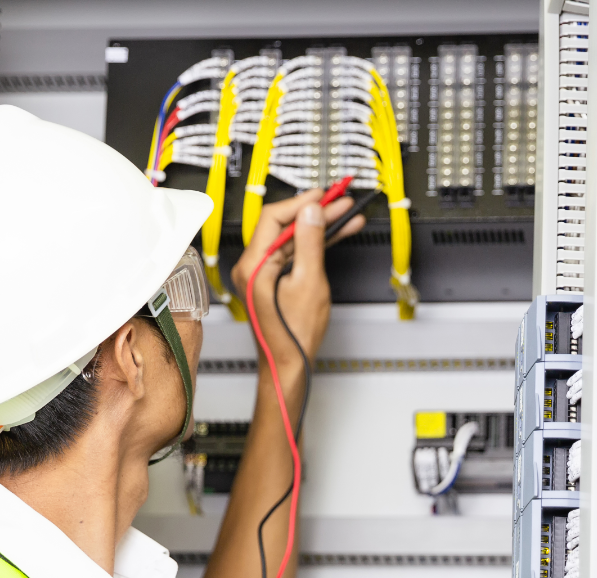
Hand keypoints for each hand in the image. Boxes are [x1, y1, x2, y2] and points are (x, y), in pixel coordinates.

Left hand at [229, 190, 365, 372]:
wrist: (289, 364)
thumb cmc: (293, 335)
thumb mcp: (309, 282)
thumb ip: (309, 243)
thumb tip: (310, 212)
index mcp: (253, 265)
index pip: (273, 218)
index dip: (300, 203)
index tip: (322, 195)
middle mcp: (252, 267)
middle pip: (283, 227)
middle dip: (314, 212)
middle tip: (339, 202)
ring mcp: (261, 274)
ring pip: (291, 239)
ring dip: (318, 227)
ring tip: (345, 216)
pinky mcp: (272, 280)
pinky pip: (293, 254)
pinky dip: (314, 244)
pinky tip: (335, 235)